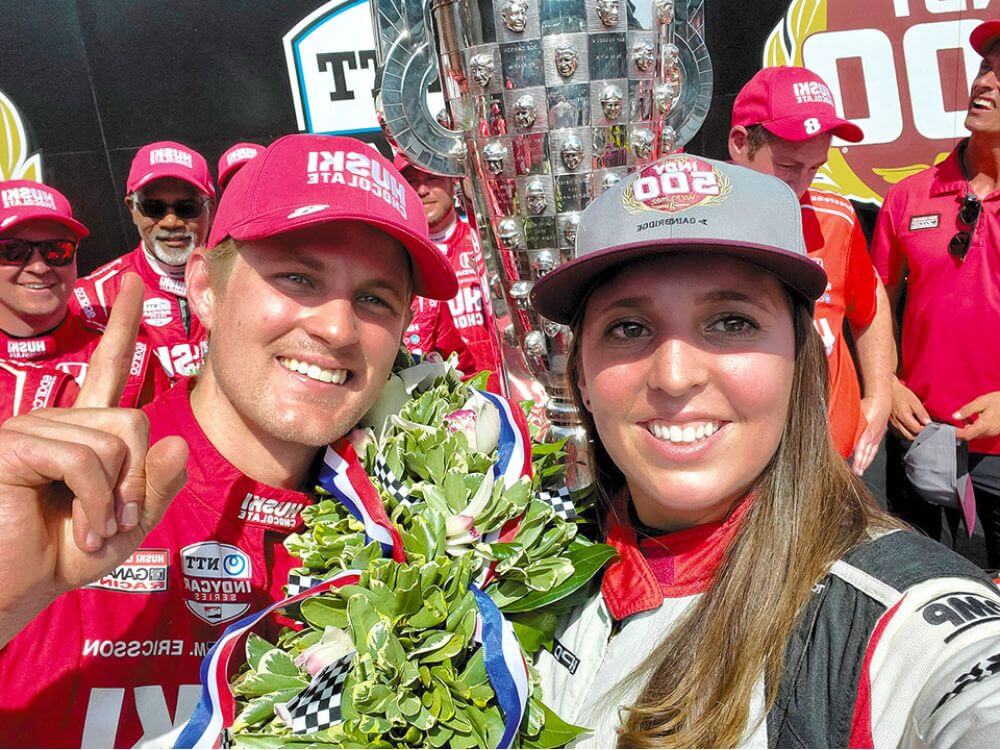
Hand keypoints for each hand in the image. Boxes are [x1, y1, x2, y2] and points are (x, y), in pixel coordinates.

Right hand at [0, 275, 187, 645]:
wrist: (16, 589)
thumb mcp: (129, 525)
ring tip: (91, 530)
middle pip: (134, 422)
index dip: (120, 326)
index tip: (130, 283)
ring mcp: (32, 427)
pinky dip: (97, 503)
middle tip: (117, 521)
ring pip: (114, 442)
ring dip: (116, 500)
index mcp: (83, 431)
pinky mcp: (13, 445)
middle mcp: (57, 419)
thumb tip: (178, 441)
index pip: (106, 368)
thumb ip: (158, 486)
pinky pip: (85, 460)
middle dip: (138, 481)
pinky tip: (81, 530)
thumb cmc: (64, 555)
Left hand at [852, 395, 890, 475]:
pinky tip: (866, 460)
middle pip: (866, 453)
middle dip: (861, 464)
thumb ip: (846, 422)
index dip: (857, 459)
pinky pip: (874, 448)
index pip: (860, 449)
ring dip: (865, 462)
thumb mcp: (854, 412)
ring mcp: (877, 436)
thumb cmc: (867, 404)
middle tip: (857, 473)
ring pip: (871, 452)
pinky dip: (870, 456)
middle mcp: (872, 436)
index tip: (853, 467)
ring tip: (860, 471)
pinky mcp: (879, 435)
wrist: (882, 399)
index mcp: (866, 432)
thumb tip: (835, 428)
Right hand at [889, 376, 930, 441]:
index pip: (917, 430)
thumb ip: (921, 413)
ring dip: (913, 434)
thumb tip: (928, 423)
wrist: (888, 390)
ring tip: (920, 427)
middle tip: (926, 429)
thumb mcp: (914, 400)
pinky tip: (911, 427)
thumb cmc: (900, 393)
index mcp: (903, 416)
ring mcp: (893, 424)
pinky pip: (900, 433)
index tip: (931, 426)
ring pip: (905, 436)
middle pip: (911, 436)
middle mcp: (897, 422)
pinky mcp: (890, 424)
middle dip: (920, 435)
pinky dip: (907, 433)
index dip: (926, 429)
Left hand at [955, 392, 999, 441]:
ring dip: (967, 428)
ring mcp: (992, 432)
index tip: (947, 428)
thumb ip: (967, 410)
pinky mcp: (994, 430)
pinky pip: (980, 432)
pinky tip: (973, 418)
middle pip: (969, 436)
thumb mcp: (981, 402)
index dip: (955, 433)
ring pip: (975, 434)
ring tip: (964, 417)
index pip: (966, 435)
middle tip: (953, 421)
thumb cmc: (999, 401)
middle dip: (960, 430)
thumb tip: (954, 416)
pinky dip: (974, 427)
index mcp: (984, 426)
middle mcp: (988, 432)